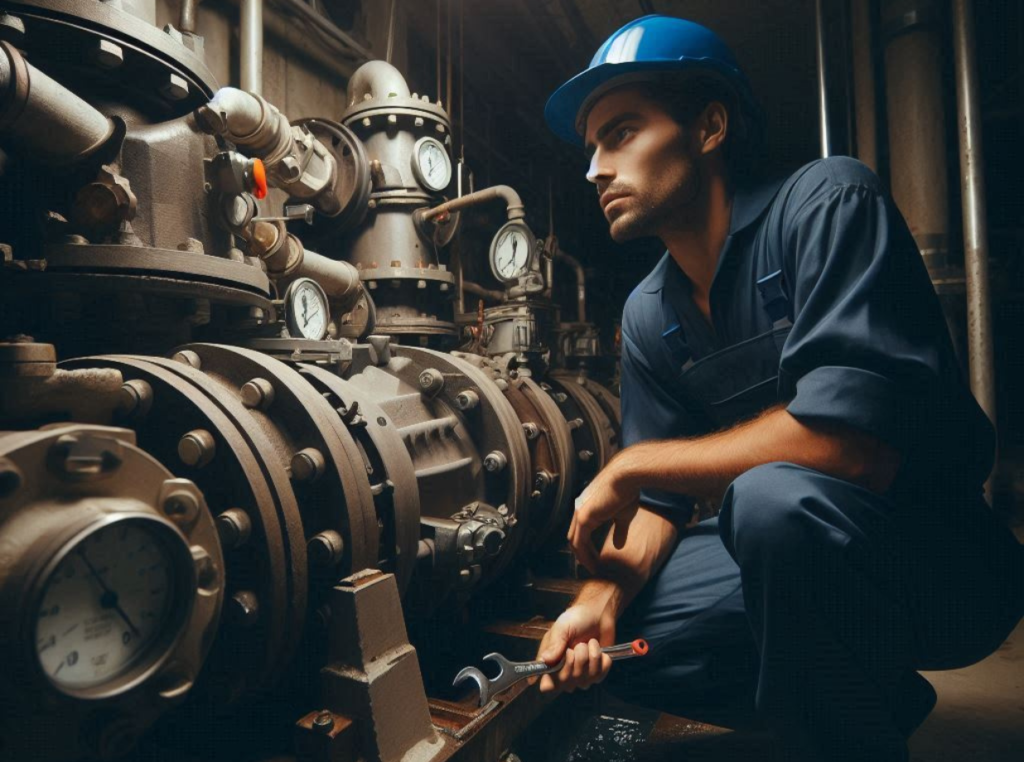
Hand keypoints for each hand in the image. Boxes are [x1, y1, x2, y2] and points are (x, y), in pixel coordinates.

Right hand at [535, 598, 616, 694]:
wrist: (597, 614)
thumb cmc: (576, 619)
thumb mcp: (562, 628)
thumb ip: (554, 645)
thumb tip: (544, 661)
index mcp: (549, 662)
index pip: (546, 686)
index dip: (553, 680)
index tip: (562, 660)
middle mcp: (563, 672)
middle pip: (567, 682)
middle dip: (577, 659)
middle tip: (579, 644)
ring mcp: (580, 676)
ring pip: (585, 679)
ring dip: (590, 656)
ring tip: (589, 643)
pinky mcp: (596, 674)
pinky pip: (600, 675)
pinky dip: (601, 659)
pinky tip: (599, 650)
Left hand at [568, 454, 640, 572]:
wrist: (628, 476)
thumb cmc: (628, 491)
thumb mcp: (624, 515)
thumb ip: (619, 530)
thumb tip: (618, 546)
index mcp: (587, 506)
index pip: (580, 531)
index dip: (586, 546)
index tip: (596, 559)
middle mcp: (580, 509)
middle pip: (574, 537)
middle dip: (582, 554)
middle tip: (592, 567)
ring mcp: (580, 513)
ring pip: (575, 542)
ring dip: (583, 558)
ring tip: (594, 569)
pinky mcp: (584, 517)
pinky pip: (580, 542)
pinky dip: (585, 555)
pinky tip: (594, 563)